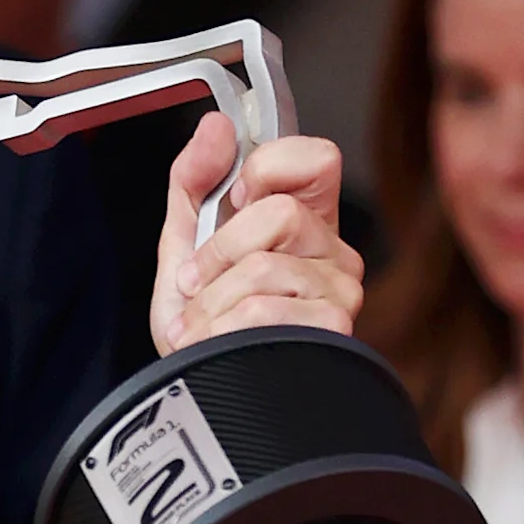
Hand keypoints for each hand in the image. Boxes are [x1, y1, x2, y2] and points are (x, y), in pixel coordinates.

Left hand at [152, 114, 364, 355]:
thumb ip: (193, 182)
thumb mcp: (184, 245)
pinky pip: (264, 311)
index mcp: (305, 219)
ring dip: (211, 301)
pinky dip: (221, 330)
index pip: (318, 158)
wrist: (200, 397)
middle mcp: (333, 251)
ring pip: (265, 267)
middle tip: (198, 282)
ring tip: (200, 326)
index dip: (266, 170)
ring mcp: (339, 292)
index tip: (234, 202)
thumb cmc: (202, 327)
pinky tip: (216, 345)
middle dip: (218, 251)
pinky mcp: (332, 331)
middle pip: (280, 213)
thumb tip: (215, 126)